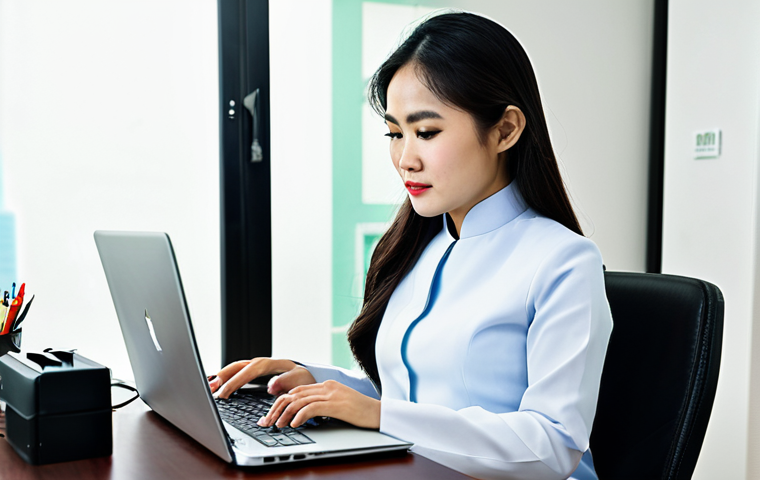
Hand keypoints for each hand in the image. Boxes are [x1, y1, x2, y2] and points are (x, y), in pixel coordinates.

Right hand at [208, 358, 315, 398]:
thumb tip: (270, 385)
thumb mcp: (300, 379)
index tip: (223, 392)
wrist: (307, 376)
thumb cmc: (303, 378)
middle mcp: (259, 364)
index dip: (235, 382)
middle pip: (236, 366)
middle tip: (209, 388)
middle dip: (222, 376)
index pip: (248, 371)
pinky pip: (237, 373)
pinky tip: (217, 386)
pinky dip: (225, 378)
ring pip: (234, 369)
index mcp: (269, 364)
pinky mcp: (253, 373)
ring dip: (221, 376)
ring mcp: (255, 367)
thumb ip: (286, 381)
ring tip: (208, 387)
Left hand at [257, 380, 380, 429]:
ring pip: (299, 401)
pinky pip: (311, 408)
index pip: (297, 391)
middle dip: (277, 408)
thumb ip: (322, 405)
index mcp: (326, 385)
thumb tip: (302, 414)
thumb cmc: (360, 412)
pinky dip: (299, 416)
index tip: (271, 415)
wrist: (378, 413)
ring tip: (278, 425)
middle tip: (267, 421)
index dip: (281, 403)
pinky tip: (294, 425)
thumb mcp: (338, 405)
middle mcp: (326, 386)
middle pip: (293, 394)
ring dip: (285, 414)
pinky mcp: (335, 404)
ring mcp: (331, 394)